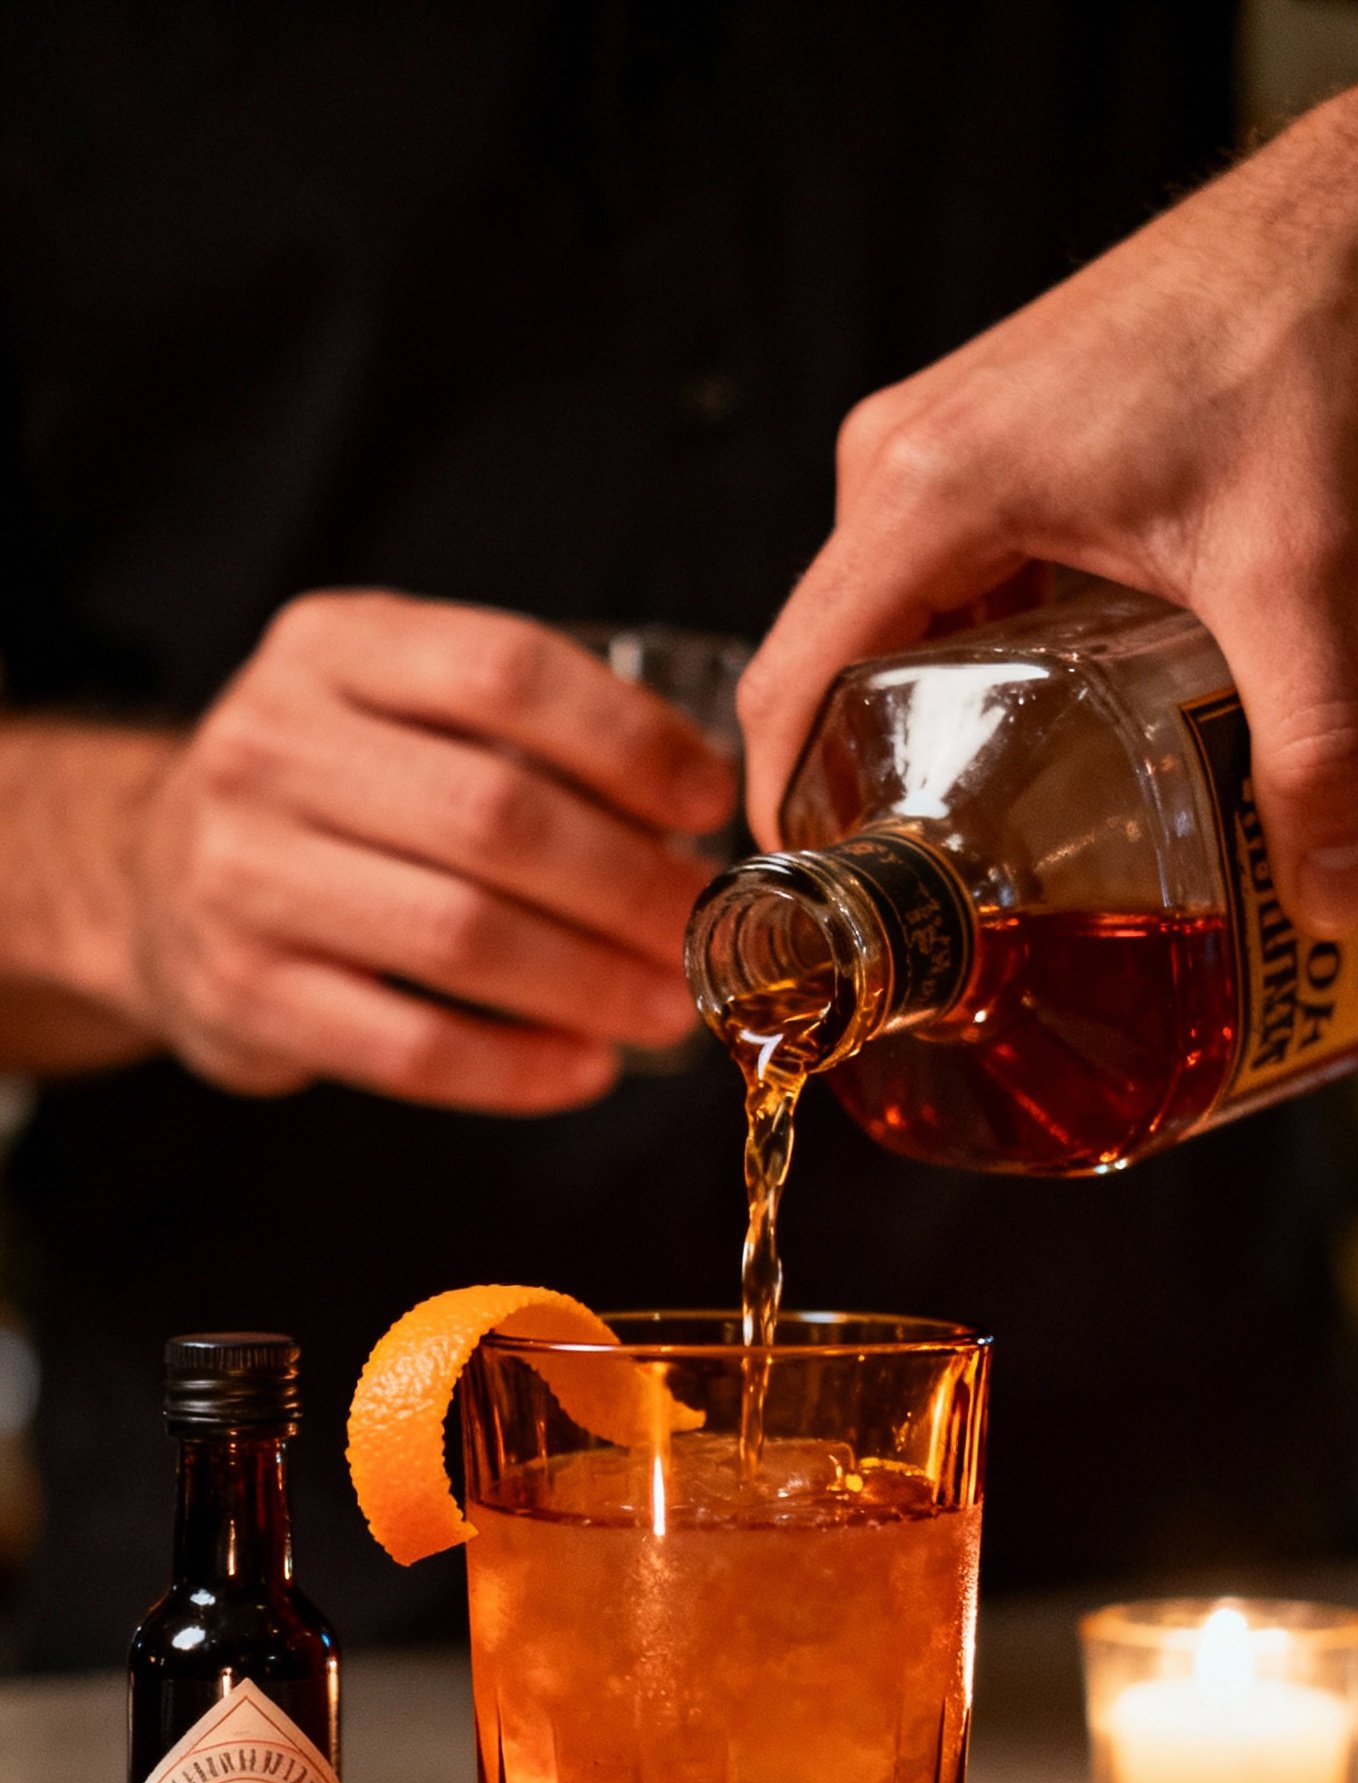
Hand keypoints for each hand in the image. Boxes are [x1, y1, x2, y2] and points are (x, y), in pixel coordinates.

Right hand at [121, 594, 733, 1108]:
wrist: (155, 879)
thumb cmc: (334, 793)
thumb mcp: (394, 704)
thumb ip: (520, 727)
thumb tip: (708, 803)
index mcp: (331, 647)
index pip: (503, 670)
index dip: (628, 739)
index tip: (710, 801)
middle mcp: (270, 745)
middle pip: (495, 816)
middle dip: (630, 883)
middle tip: (707, 928)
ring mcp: (244, 874)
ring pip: (459, 936)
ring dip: (592, 982)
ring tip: (670, 1006)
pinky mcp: (244, 994)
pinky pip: (410, 1046)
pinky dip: (517, 1068)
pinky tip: (585, 1069)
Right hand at [740, 43, 1357, 938]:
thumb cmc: (1306, 338)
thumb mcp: (1305, 578)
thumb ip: (1314, 752)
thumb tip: (1330, 900)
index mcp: (926, 491)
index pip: (789, 686)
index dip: (785, 816)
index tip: (829, 919)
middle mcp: (905, 461)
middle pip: (833, 670)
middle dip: (872, 791)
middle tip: (945, 902)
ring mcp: (942, 445)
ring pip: (890, 629)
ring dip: (930, 727)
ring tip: (998, 835)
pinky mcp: (991, 439)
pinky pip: (940, 580)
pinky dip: (976, 661)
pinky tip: (1053, 726)